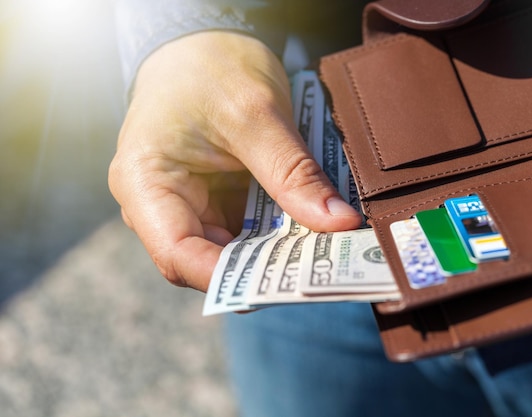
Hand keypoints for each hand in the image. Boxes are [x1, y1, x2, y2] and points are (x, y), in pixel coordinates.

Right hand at [108, 31, 360, 290]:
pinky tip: (310, 232)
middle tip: (315, 272)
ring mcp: (189, 205)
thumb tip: (339, 224)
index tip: (284, 283)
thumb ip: (293, 173)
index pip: (176, 254)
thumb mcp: (255, 115)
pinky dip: (278, 234)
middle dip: (262, 270)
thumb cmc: (210, 66)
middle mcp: (160, 204)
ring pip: (233, 251)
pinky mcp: (215, 200)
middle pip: (207, 260)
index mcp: (144, 183)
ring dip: (275, 255)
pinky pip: (246, 230)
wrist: (202, 41)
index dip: (229, 278)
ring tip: (320, 254)